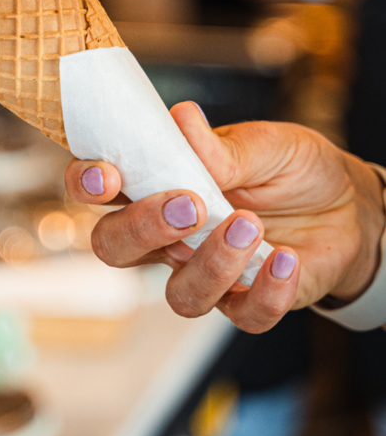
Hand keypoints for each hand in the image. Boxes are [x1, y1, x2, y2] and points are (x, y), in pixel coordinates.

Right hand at [65, 101, 384, 332]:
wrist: (349, 207)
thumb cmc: (291, 169)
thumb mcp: (266, 144)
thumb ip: (222, 146)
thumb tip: (183, 120)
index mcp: (157, 184)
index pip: (97, 188)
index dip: (86, 184)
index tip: (109, 175)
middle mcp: (168, 235)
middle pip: (116, 248)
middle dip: (142, 229)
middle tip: (189, 203)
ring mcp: (205, 273)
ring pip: (178, 294)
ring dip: (210, 263)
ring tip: (251, 224)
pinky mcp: (248, 303)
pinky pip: (243, 315)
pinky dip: (265, 291)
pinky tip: (285, 258)